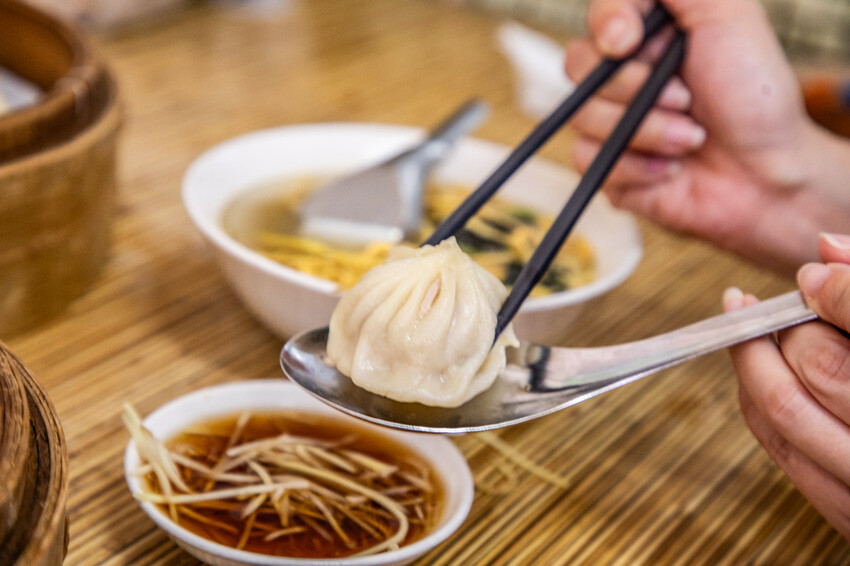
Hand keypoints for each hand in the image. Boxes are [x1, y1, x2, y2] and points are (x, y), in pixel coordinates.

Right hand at [565, 0, 849, 273]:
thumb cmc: (755, 98)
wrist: (768, 175)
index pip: (601, 16)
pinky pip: (587, 159)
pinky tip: (671, 169)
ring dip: (645, 131)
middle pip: (578, 65)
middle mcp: (626, 76)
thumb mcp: (728, 16)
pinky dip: (635, 166)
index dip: (607, 24)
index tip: (628, 42)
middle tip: (685, 99)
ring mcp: (612, 121)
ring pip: (582, 116)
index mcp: (649, 36)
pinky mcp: (607, 165)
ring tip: (690, 139)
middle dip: (633, 88)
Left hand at [725, 233, 849, 537]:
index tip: (812, 277)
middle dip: (788, 326)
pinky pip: (783, 451)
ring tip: (744, 324)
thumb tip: (824, 249)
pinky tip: (760, 370)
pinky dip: (758, 402)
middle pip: (822, 367)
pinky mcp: (849, 516)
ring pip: (786, 413)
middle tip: (769, 303)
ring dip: (753, 360)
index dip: (834, 290)